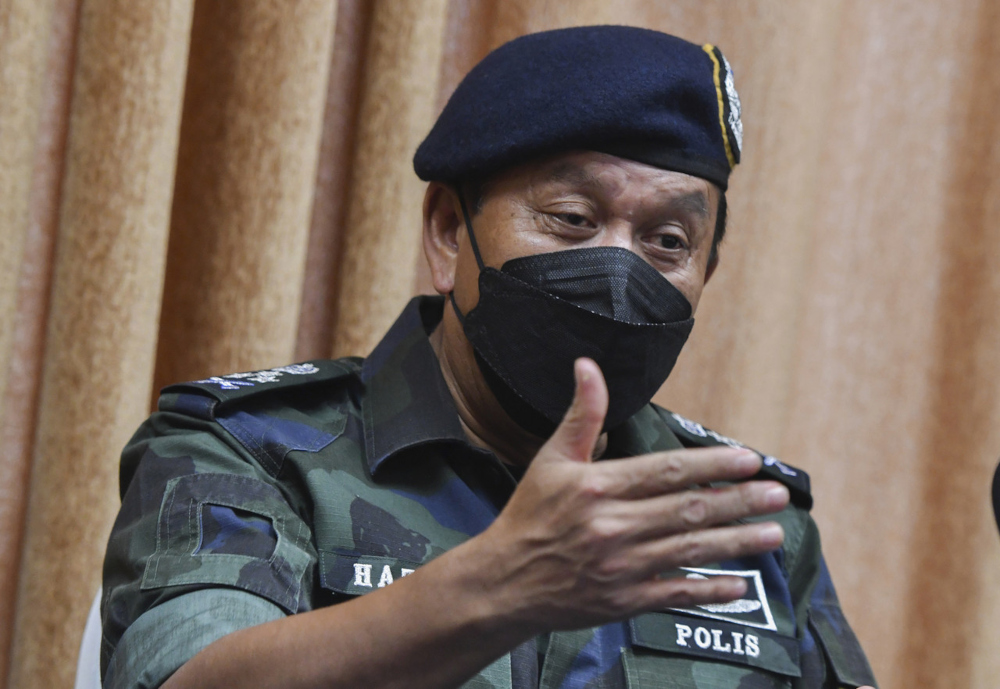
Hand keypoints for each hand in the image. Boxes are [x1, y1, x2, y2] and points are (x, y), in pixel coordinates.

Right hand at [472, 358, 788, 634]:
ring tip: (772, 533)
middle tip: (776, 494)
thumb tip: (588, 366)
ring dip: (736, 543)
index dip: (711, 466)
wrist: (504, 582)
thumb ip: (582, 414)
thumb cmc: (530, 516)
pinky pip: (674, 594)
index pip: (666, 472)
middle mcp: (612, 526)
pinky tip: (738, 584)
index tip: (748, 460)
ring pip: (689, 551)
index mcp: (597, 487)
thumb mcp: (550, 459)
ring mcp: (620, 567)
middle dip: (738, 502)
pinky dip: (708, 590)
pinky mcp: (622, 601)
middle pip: (687, 510)